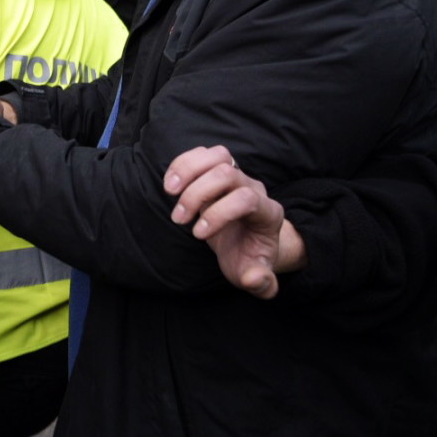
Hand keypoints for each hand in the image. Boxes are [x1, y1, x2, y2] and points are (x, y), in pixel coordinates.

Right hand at [164, 145, 303, 299]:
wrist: (246, 242)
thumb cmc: (247, 259)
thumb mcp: (254, 276)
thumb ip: (261, 283)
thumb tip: (254, 277)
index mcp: (267, 213)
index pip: (247, 199)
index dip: (220, 213)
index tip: (198, 234)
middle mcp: (254, 189)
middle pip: (228, 174)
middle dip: (197, 195)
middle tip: (179, 219)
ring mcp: (237, 176)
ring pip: (218, 155)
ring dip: (189, 170)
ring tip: (170, 191)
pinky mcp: (219, 170)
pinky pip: (204, 154)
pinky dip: (183, 164)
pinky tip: (170, 184)